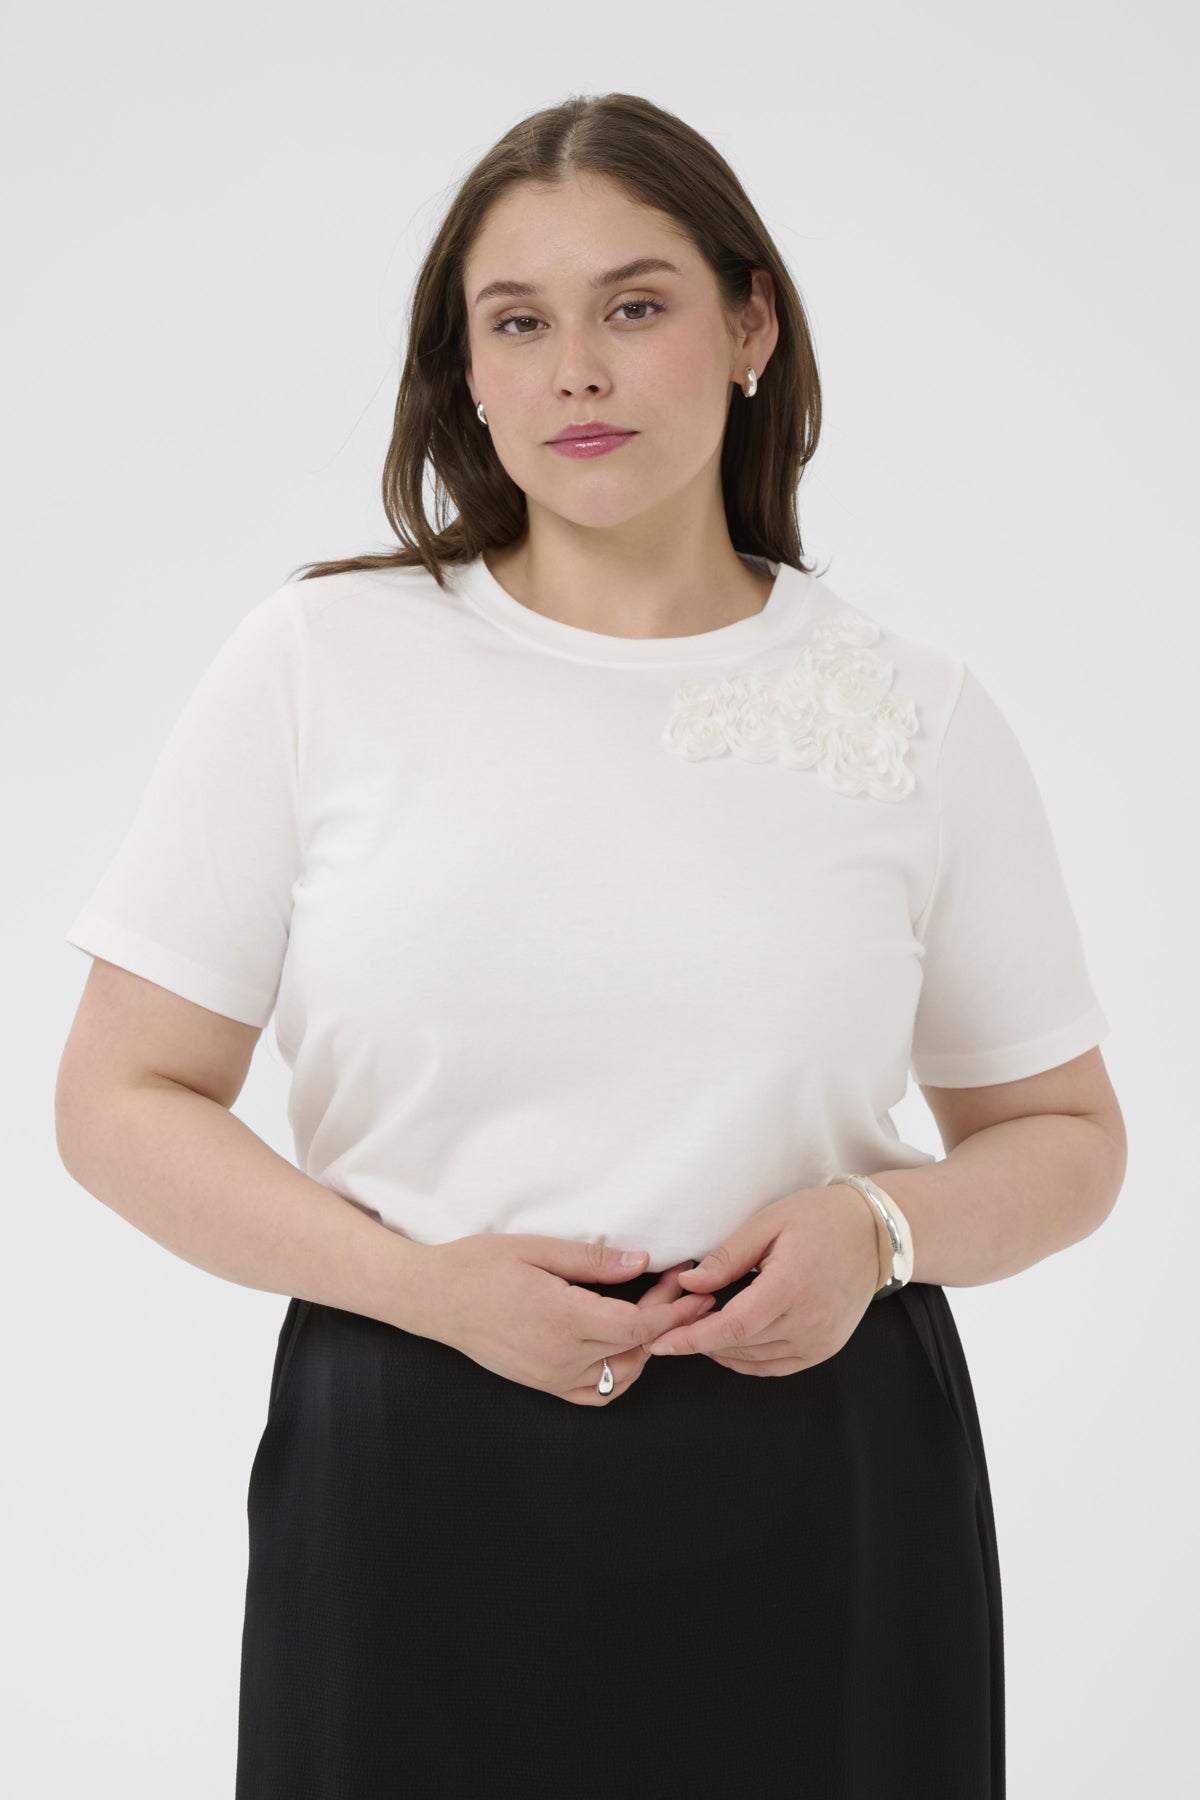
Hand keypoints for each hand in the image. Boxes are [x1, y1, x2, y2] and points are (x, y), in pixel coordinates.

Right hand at [420, 1233, 717, 1405]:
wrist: (434, 1298)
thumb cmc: (479, 1265)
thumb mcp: (537, 1248)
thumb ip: (593, 1260)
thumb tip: (642, 1263)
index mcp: (563, 1318)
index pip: (639, 1325)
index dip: (674, 1310)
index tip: (696, 1289)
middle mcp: (561, 1356)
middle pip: (637, 1347)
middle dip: (669, 1320)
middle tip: (682, 1290)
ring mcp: (551, 1376)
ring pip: (622, 1375)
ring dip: (648, 1347)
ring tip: (656, 1313)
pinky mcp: (543, 1385)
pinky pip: (596, 1393)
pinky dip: (620, 1375)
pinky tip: (624, 1348)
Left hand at [645, 1186, 882, 1374]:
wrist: (875, 1234)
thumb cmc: (820, 1219)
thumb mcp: (768, 1223)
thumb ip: (727, 1258)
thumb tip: (687, 1283)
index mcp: (791, 1286)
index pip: (732, 1326)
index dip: (692, 1339)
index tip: (661, 1343)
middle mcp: (808, 1322)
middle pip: (740, 1345)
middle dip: (700, 1339)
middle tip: (674, 1322)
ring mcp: (820, 1341)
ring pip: (755, 1360)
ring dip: (722, 1349)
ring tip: (700, 1327)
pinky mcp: (825, 1349)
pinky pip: (776, 1366)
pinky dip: (747, 1359)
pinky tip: (730, 1342)